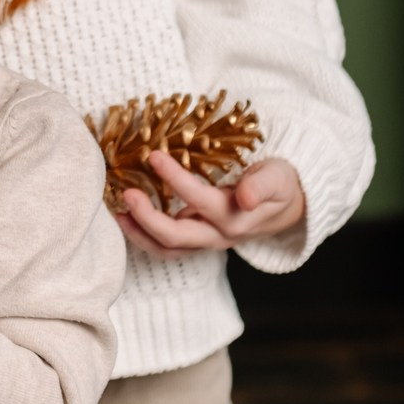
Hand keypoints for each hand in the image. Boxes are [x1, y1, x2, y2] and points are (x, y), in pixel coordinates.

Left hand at [114, 155, 305, 257]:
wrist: (285, 207)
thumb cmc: (279, 184)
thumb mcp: (278, 178)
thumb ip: (263, 185)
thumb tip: (246, 197)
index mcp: (235, 218)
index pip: (199, 200)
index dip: (176, 179)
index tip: (154, 155)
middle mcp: (217, 235)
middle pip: (177, 237)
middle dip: (148, 218)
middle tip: (126, 193)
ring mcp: (205, 241)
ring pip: (168, 249)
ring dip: (140, 234)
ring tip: (117, 213)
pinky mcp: (197, 239)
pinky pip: (167, 245)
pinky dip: (144, 234)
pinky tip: (127, 216)